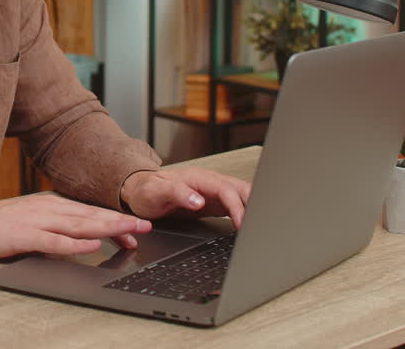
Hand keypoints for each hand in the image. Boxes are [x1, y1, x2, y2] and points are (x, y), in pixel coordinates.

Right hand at [0, 194, 152, 259]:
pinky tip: (91, 246)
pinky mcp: (25, 236)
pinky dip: (75, 244)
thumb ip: (55, 226)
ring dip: (106, 228)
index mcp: (51, 205)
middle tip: (146, 226)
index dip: (115, 219)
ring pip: (79, 225)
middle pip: (91, 216)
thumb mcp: (31, 220)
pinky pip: (54, 241)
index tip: (137, 228)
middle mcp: (48, 209)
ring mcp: (37, 221)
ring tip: (129, 232)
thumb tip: (81, 236)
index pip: (90, 212)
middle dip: (121, 221)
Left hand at [120, 167, 251, 228]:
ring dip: (254, 207)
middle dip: (254, 205)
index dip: (236, 206)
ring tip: (263, 226)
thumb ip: (177, 193)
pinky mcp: (215, 200)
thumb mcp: (156, 192)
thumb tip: (198, 200)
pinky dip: (247, 212)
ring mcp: (214, 190)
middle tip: (262, 226)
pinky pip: (237, 203)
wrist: (141, 189)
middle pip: (240, 189)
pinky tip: (253, 224)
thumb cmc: (147, 190)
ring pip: (242, 195)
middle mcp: (209, 181)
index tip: (242, 223)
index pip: (225, 190)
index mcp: (198, 178)